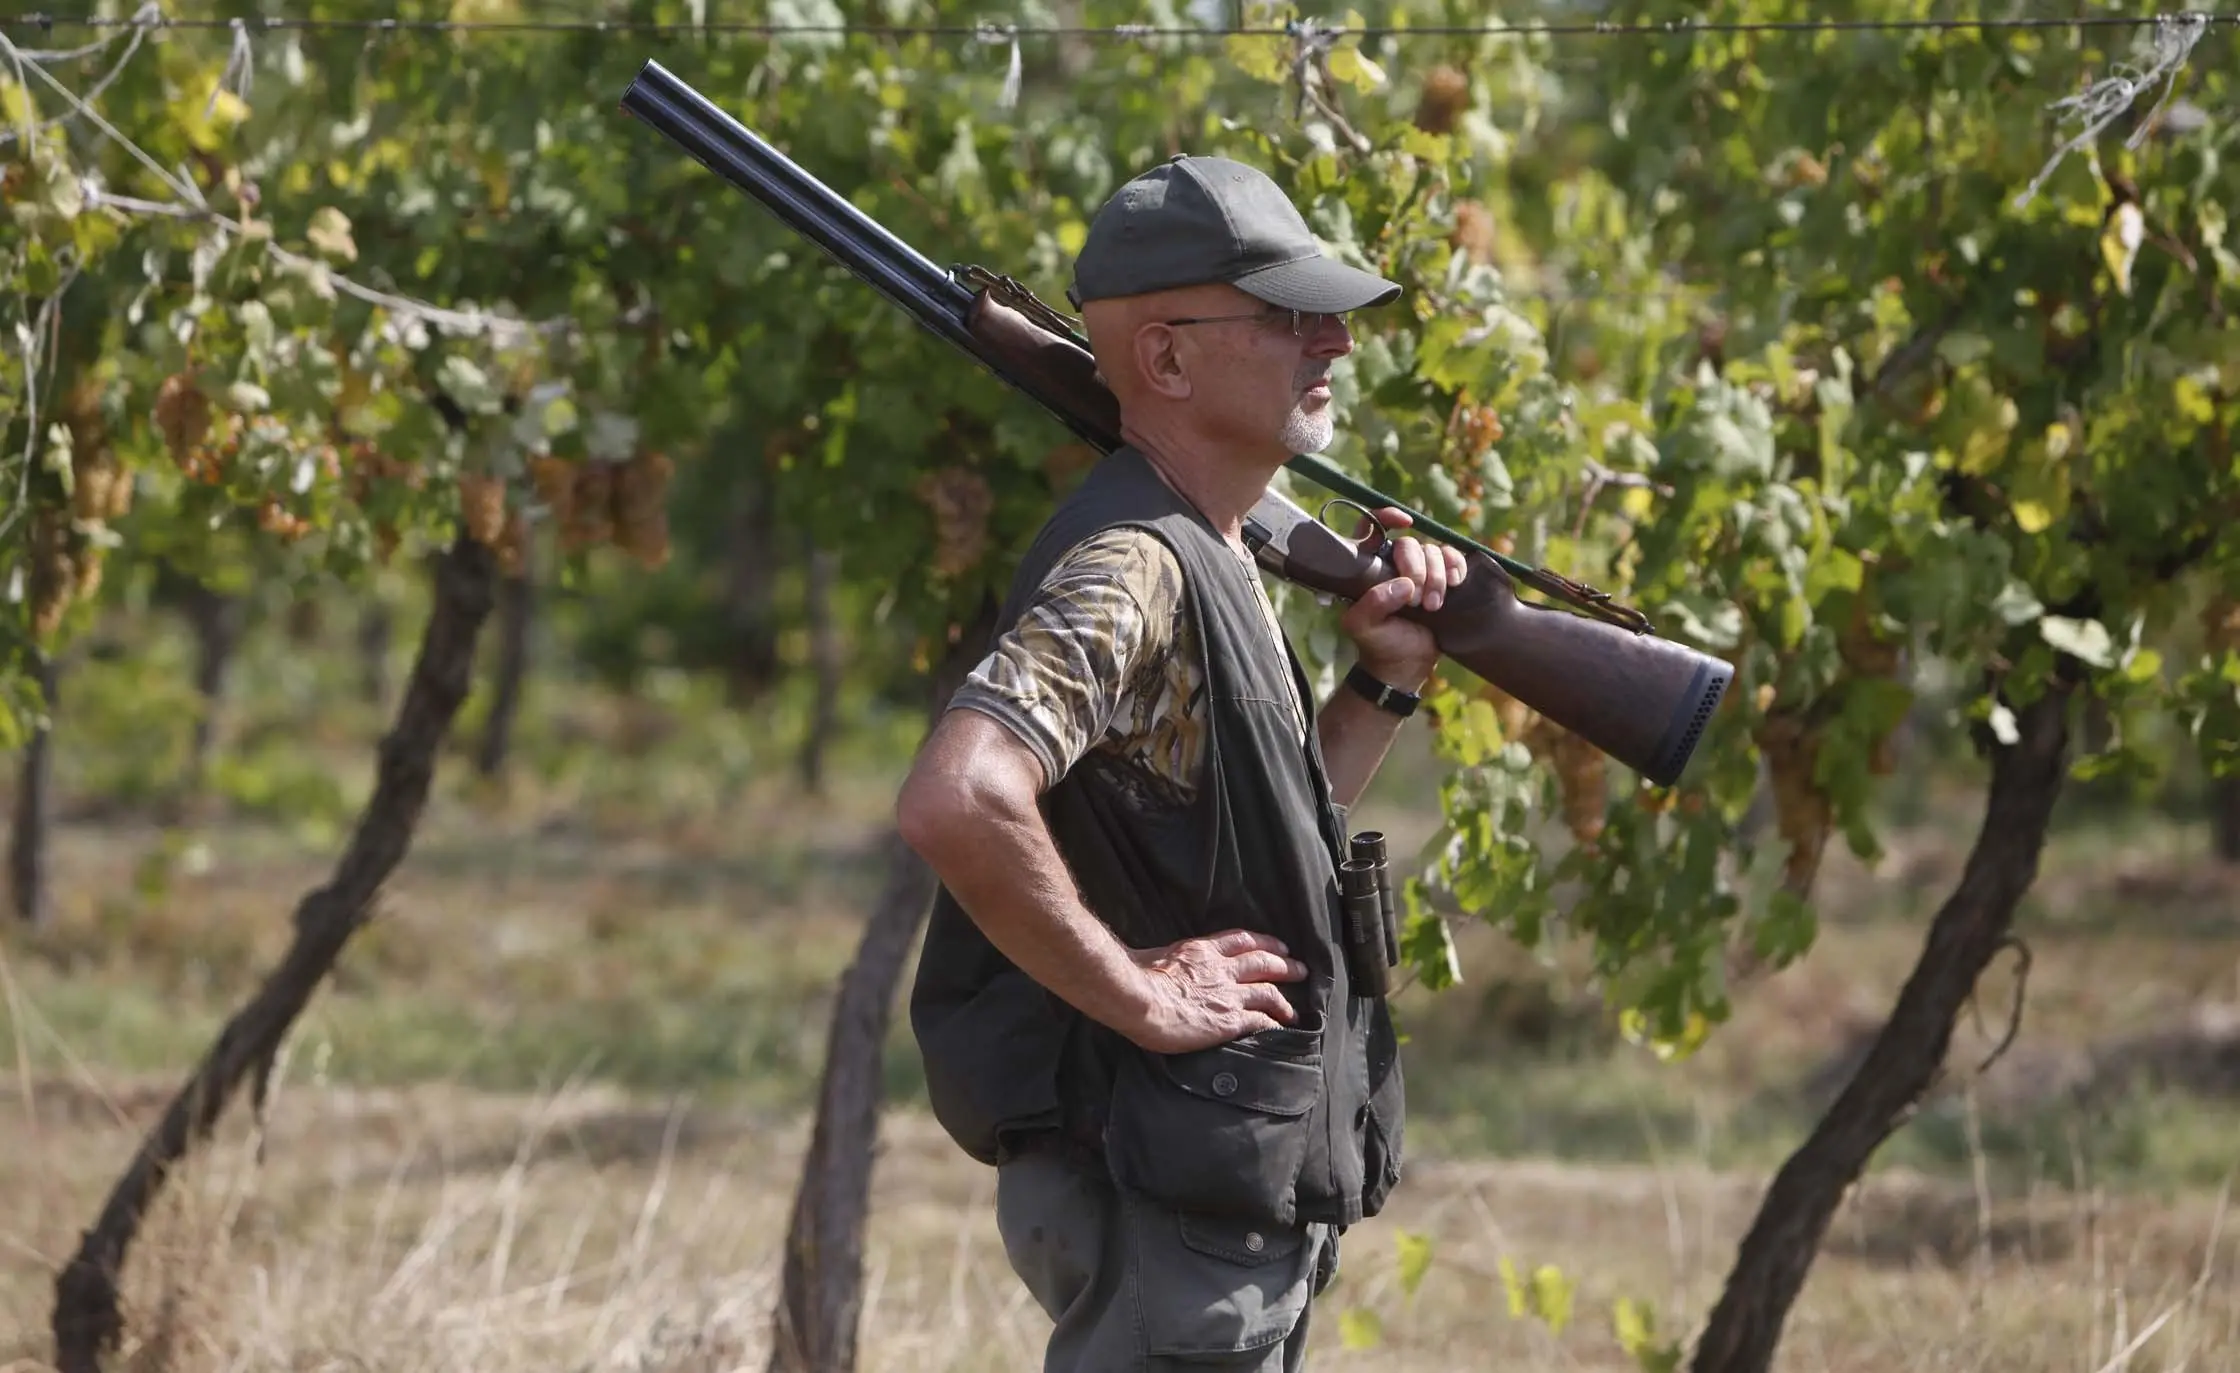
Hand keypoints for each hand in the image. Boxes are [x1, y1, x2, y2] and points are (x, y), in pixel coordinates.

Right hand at [1122, 929, 1309, 1053]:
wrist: (1138, 998)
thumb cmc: (1136, 978)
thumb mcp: (1155, 957)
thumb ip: (1167, 961)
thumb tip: (1160, 965)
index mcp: (1202, 951)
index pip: (1241, 941)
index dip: (1264, 943)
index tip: (1279, 946)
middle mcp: (1221, 970)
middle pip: (1263, 963)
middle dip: (1284, 965)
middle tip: (1300, 969)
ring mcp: (1228, 995)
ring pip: (1268, 992)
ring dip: (1284, 1000)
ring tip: (1294, 1009)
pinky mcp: (1229, 1021)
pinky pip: (1260, 1021)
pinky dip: (1273, 1023)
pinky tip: (1280, 1029)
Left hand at [1339, 506, 1468, 689]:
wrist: (1405, 666)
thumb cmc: (1379, 644)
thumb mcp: (1362, 627)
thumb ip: (1372, 604)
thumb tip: (1404, 585)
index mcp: (1367, 569)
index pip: (1370, 527)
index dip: (1385, 516)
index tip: (1404, 522)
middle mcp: (1392, 565)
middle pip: (1409, 545)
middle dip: (1417, 570)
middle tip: (1416, 602)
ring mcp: (1419, 571)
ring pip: (1433, 552)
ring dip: (1437, 577)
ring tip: (1433, 606)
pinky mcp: (1442, 579)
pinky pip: (1453, 558)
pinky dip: (1457, 567)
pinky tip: (1456, 583)